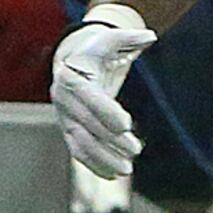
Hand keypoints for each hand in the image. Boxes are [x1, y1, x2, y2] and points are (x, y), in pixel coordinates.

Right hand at [49, 3, 155, 206]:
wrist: (72, 61)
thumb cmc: (95, 50)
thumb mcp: (110, 39)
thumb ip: (129, 37)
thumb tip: (150, 36)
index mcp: (71, 76)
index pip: (88, 97)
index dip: (106, 111)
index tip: (126, 124)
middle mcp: (63, 99)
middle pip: (86, 124)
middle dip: (110, 139)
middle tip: (135, 149)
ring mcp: (64, 118)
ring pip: (81, 143)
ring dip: (103, 158)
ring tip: (127, 169)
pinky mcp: (68, 131)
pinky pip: (79, 151)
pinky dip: (95, 165)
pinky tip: (114, 175)